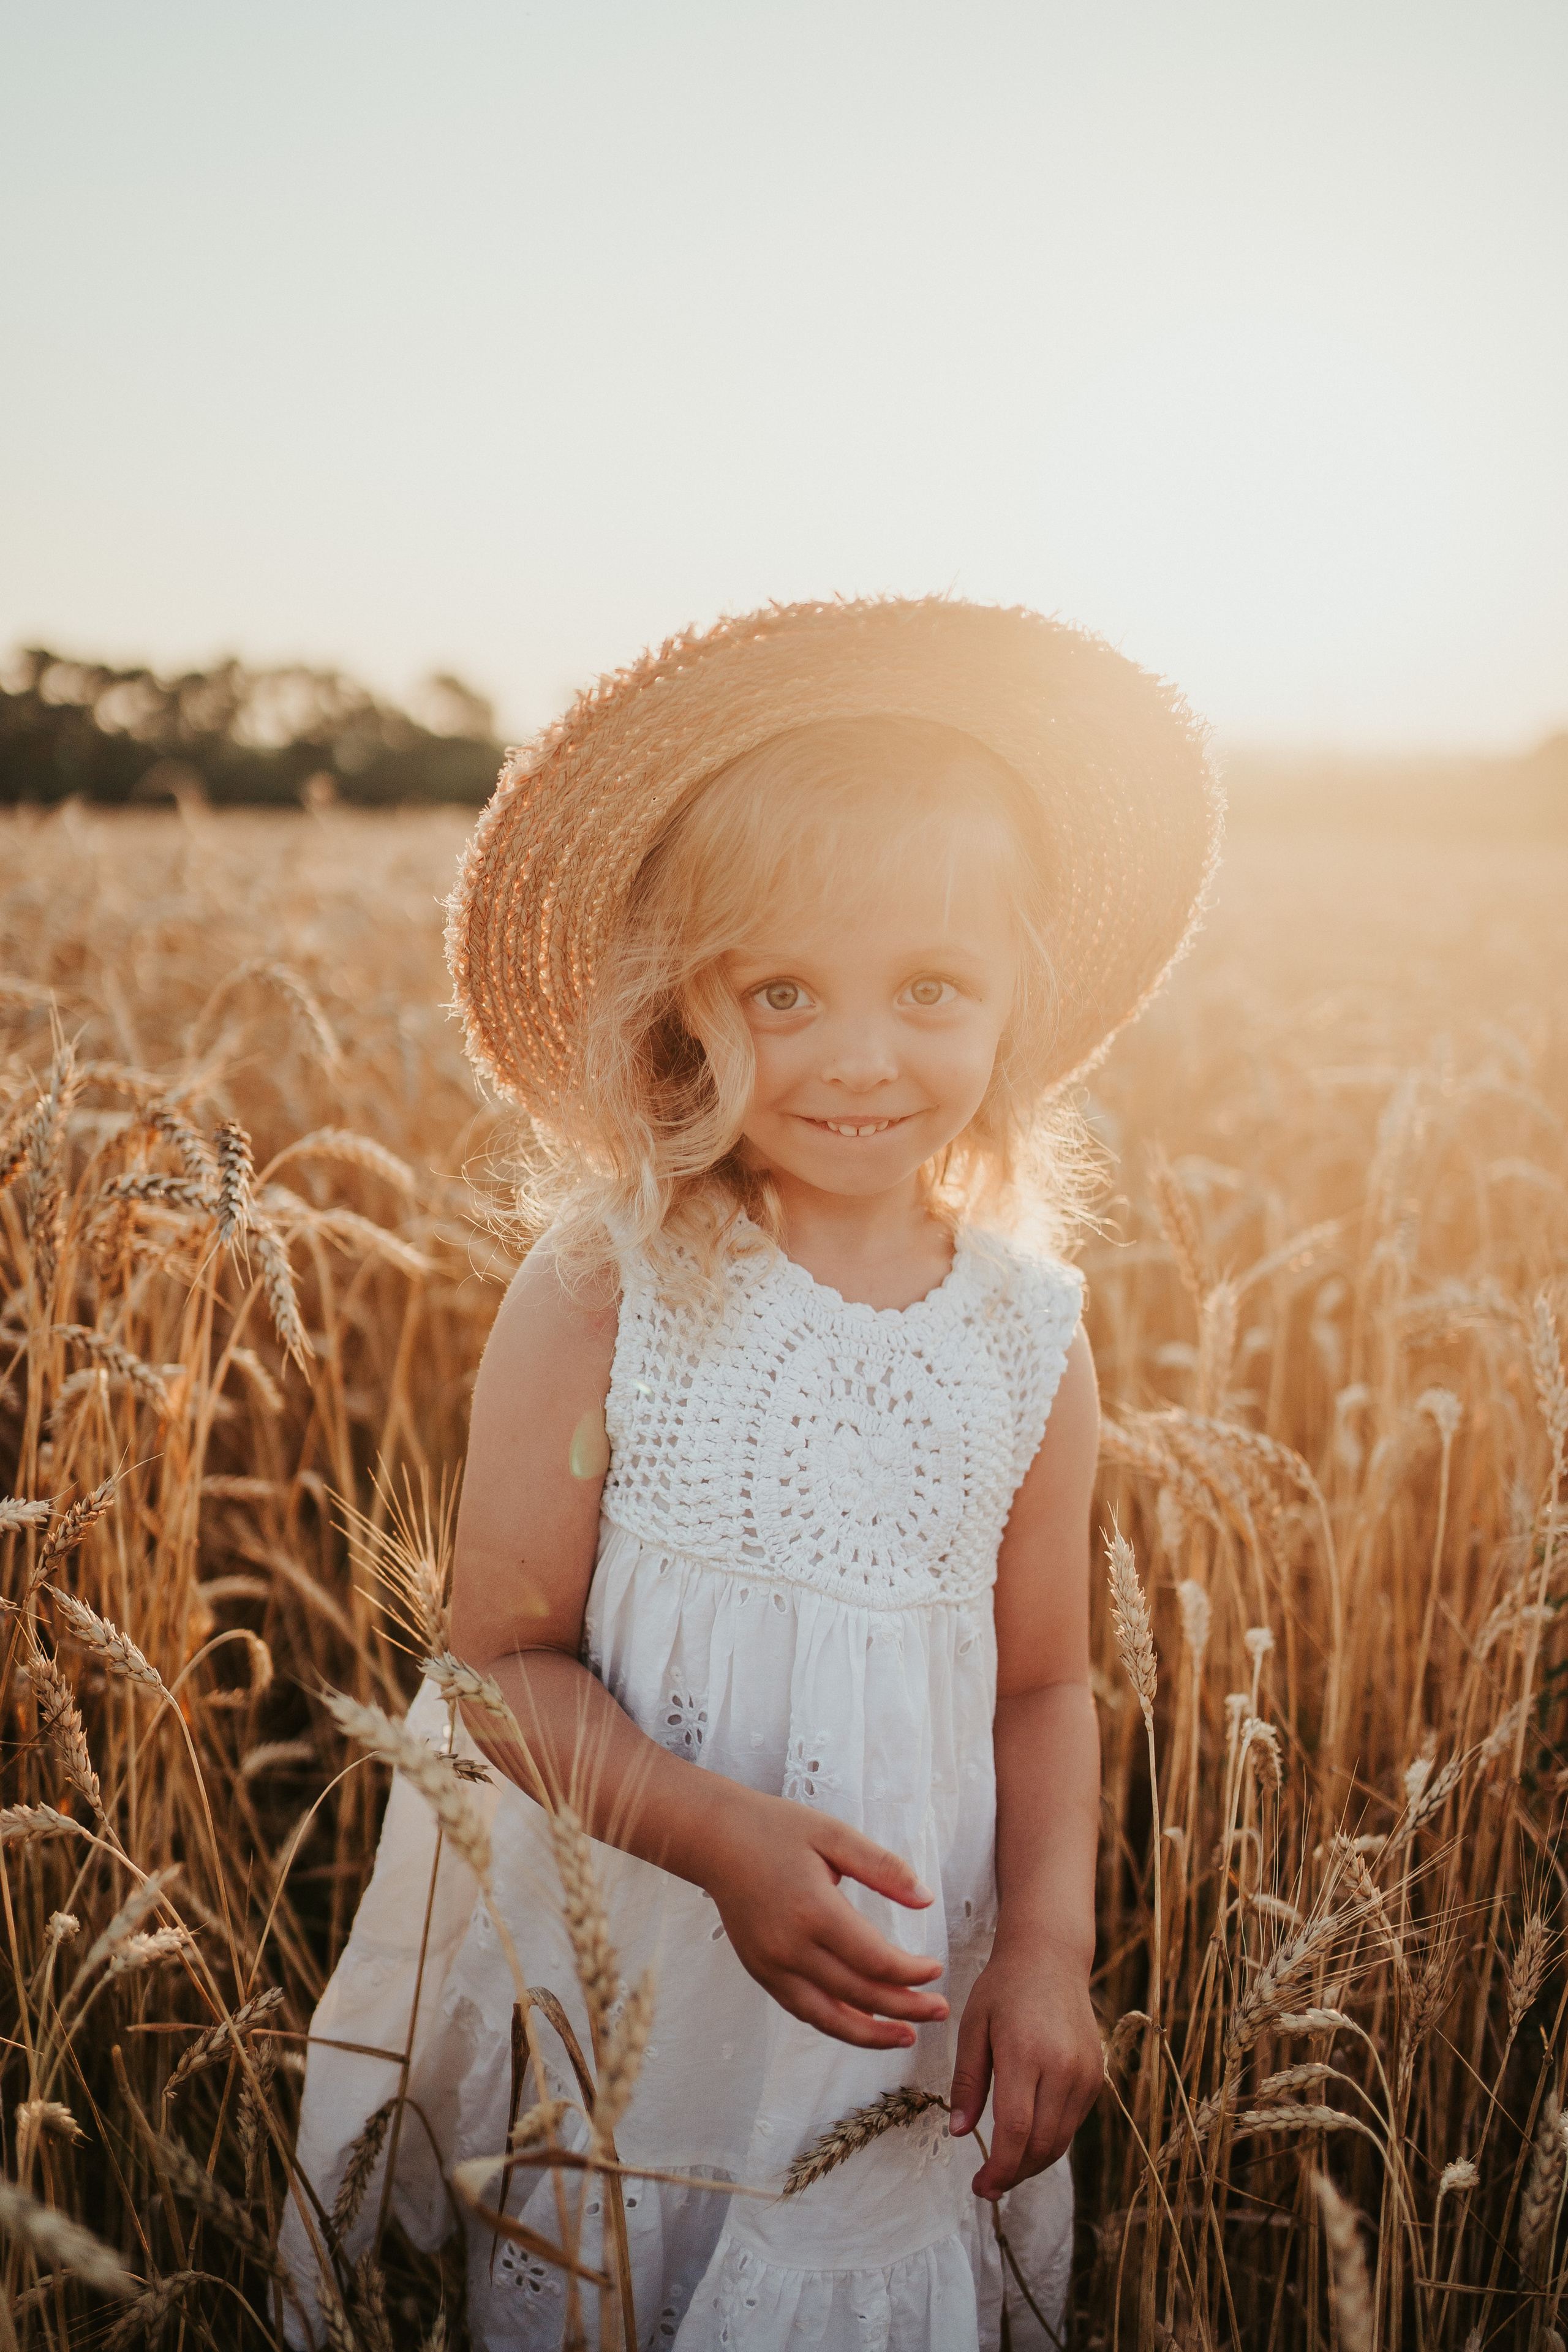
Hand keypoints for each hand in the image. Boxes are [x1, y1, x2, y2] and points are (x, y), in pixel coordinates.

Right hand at [702, 1791, 949, 2050]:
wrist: (715, 1839)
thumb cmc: (775, 1829)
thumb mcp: (834, 1834)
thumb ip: (882, 1867)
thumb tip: (926, 1900)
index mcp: (815, 1911)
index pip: (875, 1961)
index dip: (912, 1973)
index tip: (937, 1969)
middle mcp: (791, 1948)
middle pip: (859, 1995)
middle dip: (905, 2009)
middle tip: (940, 2011)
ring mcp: (772, 1966)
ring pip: (829, 2018)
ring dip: (872, 2034)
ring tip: (906, 2037)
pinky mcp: (761, 1972)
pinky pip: (803, 2010)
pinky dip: (836, 2024)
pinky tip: (862, 2024)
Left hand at [949, 1935, 1102, 2197]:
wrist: (1051, 1956)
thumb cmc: (1004, 1988)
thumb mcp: (973, 2026)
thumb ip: (968, 2081)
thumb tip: (960, 2133)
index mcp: (1027, 2053)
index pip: (1016, 2130)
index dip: (999, 2168)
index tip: (980, 2186)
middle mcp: (1063, 2067)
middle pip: (1041, 2145)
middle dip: (1014, 2174)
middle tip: (987, 2185)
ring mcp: (1085, 2074)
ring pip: (1060, 2141)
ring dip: (1031, 2163)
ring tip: (1004, 2168)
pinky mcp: (1096, 2077)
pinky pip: (1072, 2123)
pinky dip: (1050, 2140)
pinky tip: (1026, 2138)